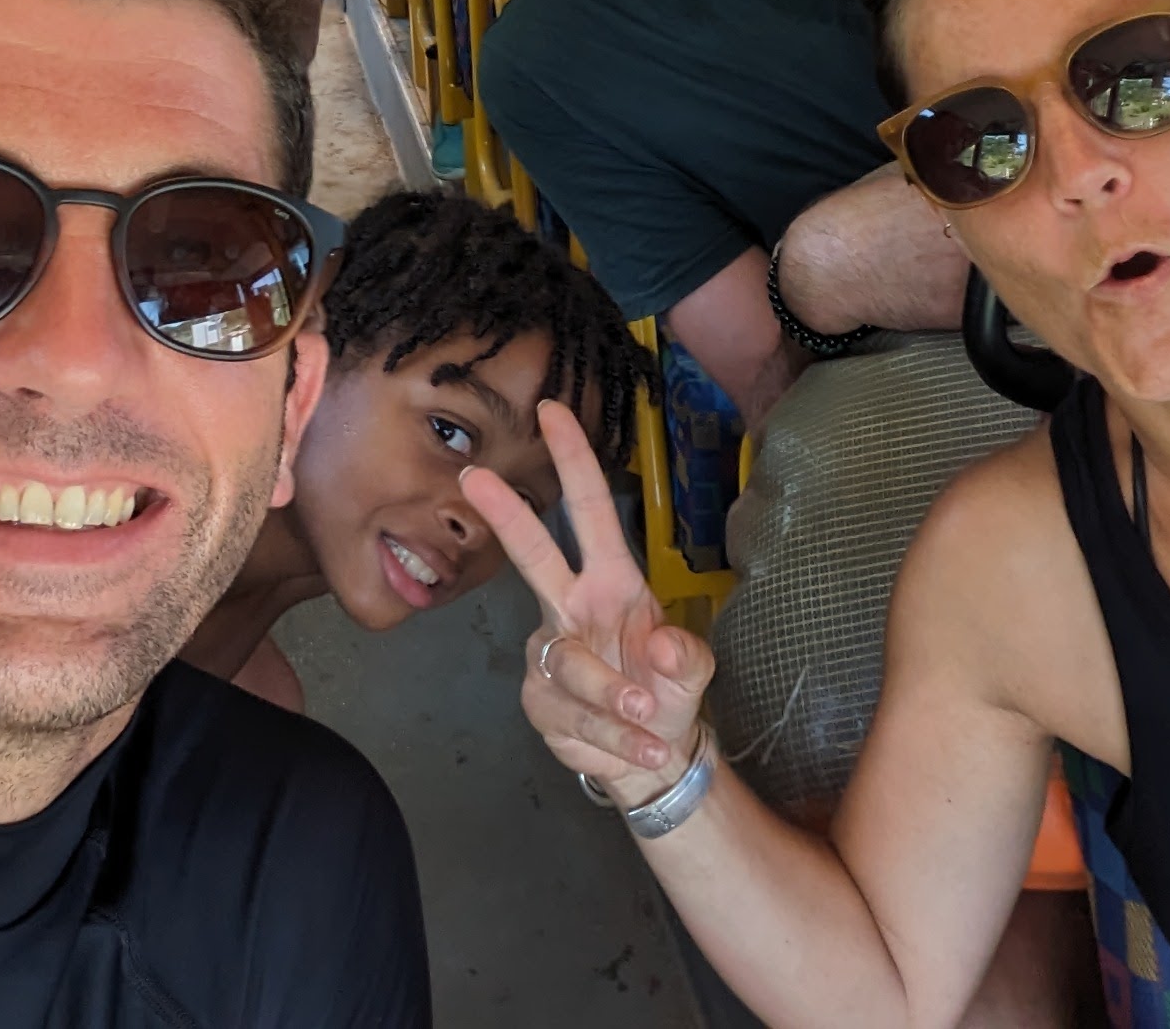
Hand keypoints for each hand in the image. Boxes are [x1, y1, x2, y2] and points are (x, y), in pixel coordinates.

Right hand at [462, 399, 716, 808]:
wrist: (652, 758)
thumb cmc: (666, 691)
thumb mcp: (692, 671)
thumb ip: (686, 656)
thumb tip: (659, 645)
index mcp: (613, 582)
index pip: (589, 512)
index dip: (573, 462)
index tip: (552, 410)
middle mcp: (573, 607)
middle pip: (534, 555)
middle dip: (508, 516)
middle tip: (476, 479)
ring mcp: (551, 654)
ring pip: (569, 664)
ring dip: (612, 693)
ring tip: (649, 715)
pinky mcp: (541, 701)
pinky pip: (575, 717)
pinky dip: (616, 737)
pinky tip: (645, 746)